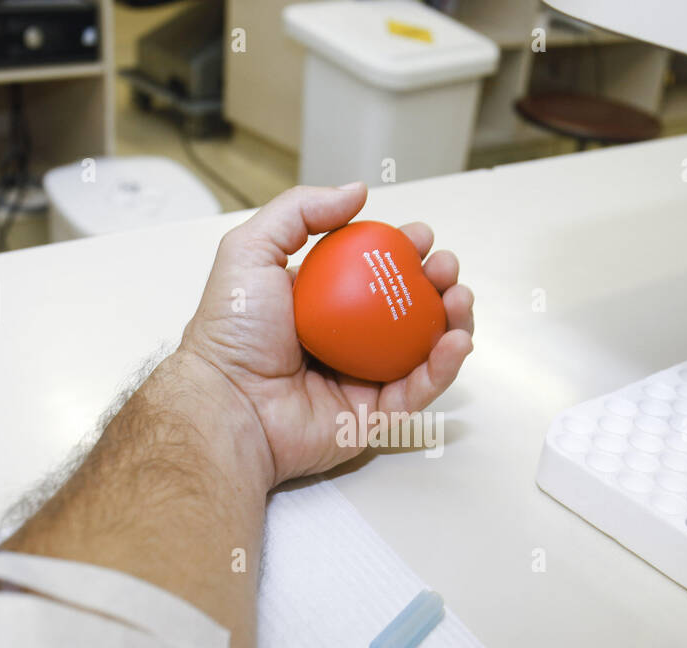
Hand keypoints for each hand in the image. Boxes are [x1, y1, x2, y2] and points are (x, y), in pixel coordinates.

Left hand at [175, 183, 474, 486]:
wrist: (227, 400)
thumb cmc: (230, 333)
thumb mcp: (252, 250)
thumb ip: (300, 210)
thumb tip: (357, 191)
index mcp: (321, 303)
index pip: (375, 272)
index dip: (404, 252)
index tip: (420, 237)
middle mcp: (345, 340)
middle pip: (407, 308)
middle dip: (437, 283)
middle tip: (445, 267)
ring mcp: (362, 379)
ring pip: (422, 349)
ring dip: (451, 320)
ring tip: (459, 297)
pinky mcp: (373, 416)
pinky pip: (418, 392)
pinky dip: (445, 366)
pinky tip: (457, 340)